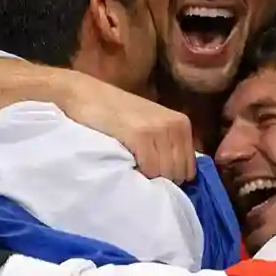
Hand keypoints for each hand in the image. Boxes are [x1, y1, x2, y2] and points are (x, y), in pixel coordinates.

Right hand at [58, 73, 195, 183]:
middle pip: (179, 174)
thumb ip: (166, 145)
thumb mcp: (151, 124)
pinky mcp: (141, 135)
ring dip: (150, 178)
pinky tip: (127, 165)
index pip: (189, 169)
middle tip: (141, 174)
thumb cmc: (116, 113)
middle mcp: (175, 125)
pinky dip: (140, 173)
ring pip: (166, 173)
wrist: (87, 94)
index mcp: (182, 124)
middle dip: (162, 180)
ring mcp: (159, 129)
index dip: (172, 177)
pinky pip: (150, 169)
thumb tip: (178, 177)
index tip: (152, 175)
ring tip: (134, 168)